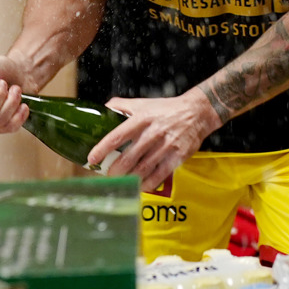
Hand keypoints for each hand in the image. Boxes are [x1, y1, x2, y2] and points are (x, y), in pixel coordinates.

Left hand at [85, 92, 220, 191]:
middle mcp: (153, 132)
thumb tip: (102, 109)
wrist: (196, 113)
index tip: (92, 159)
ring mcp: (166, 145)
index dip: (102, 149)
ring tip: (121, 181)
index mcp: (141, 118)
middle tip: (107, 174)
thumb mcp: (142, 103)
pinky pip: (160, 174)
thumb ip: (121, 105)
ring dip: (129, 178)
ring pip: (143, 168)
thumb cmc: (165, 109)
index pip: (117, 136)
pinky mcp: (178, 156)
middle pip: (129, 157)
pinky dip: (148, 183)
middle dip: (115, 169)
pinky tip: (140, 185)